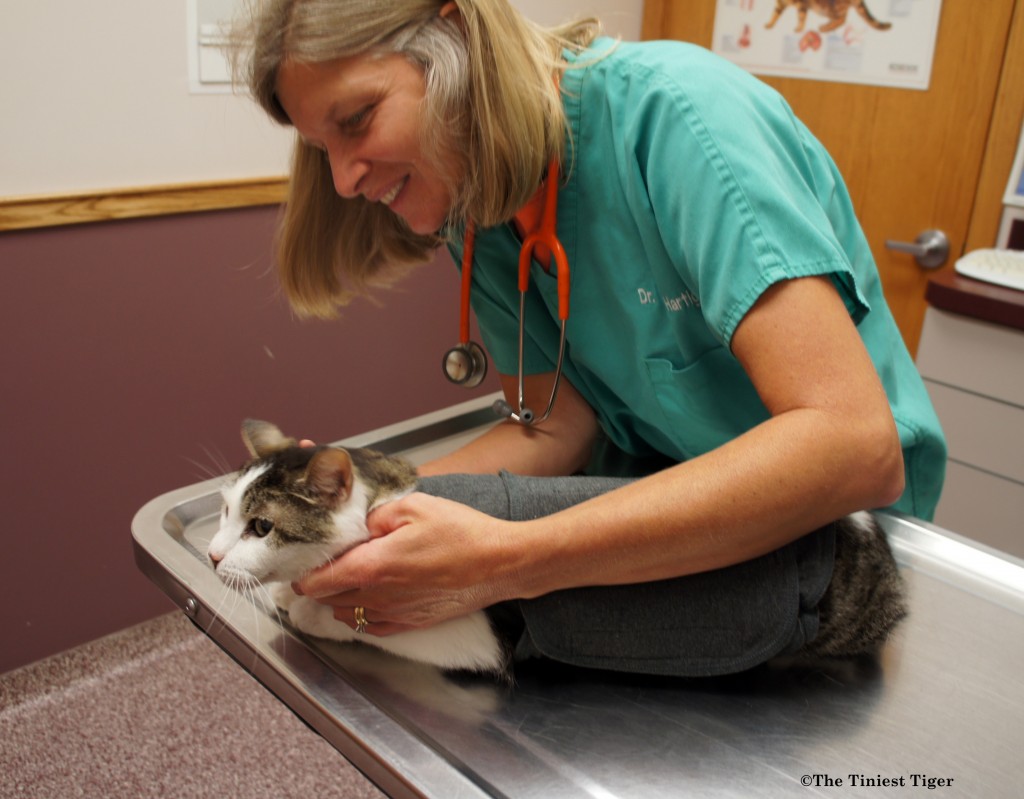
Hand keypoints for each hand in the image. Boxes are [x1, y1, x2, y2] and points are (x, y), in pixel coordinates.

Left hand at [292, 492, 515, 635]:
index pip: (319, 580)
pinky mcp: (413, 622)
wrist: (500, 563)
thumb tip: (358, 526)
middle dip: (317, 584)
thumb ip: (375, 516)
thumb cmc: (462, 532)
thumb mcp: (414, 506)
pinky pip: (372, 626)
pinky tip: (365, 601)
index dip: (302, 573)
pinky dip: (360, 615)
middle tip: (317, 565)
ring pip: (347, 614)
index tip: (297, 562)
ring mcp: (395, 613)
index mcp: (373, 566)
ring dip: (337, 599)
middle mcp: (378, 597)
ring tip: (341, 580)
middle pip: (329, 599)